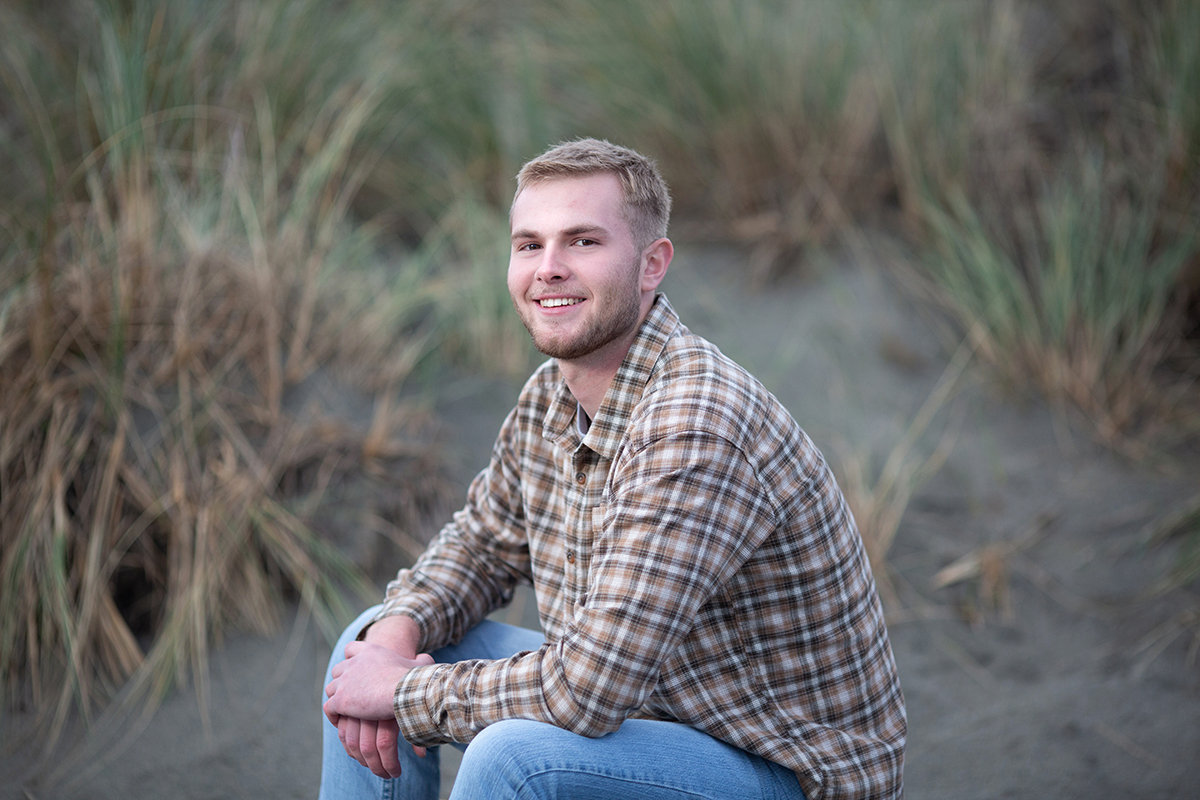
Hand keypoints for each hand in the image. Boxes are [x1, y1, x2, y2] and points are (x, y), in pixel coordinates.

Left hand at [324, 641, 434, 776]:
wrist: (406, 692)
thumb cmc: (415, 679)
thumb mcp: (420, 664)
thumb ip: (421, 660)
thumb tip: (425, 658)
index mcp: (371, 651)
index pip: (351, 648)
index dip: (350, 658)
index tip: (353, 667)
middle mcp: (354, 663)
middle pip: (337, 670)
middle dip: (341, 681)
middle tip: (349, 693)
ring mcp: (345, 682)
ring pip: (330, 689)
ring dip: (336, 698)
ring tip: (344, 710)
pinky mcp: (341, 700)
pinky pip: (329, 708)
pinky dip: (333, 715)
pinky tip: (341, 722)